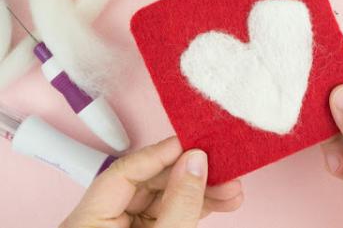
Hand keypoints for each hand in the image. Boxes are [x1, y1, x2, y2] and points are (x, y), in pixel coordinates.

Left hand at [61, 137, 242, 227]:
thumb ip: (178, 204)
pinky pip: (168, 215)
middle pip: (147, 183)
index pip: (123, 171)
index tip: (192, 145)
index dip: (160, 154)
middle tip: (223, 168)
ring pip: (163, 200)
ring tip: (233, 190)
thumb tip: (197, 161)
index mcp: (87, 221)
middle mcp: (102, 221)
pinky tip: (218, 201)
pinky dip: (193, 208)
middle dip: (190, 176)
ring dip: (199, 193)